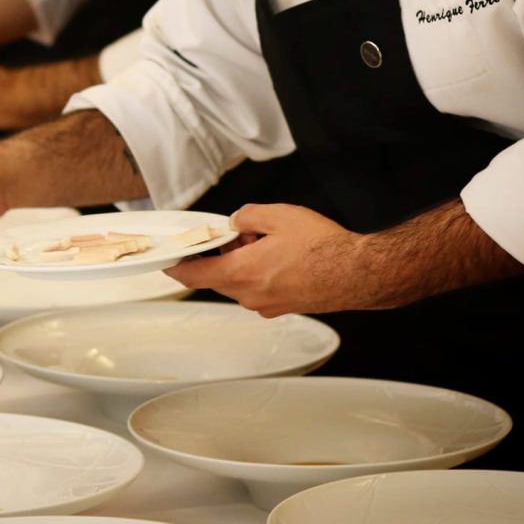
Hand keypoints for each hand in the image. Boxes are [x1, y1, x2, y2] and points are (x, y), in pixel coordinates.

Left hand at [164, 203, 366, 315]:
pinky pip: (256, 288)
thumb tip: (236, 223)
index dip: (175, 268)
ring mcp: (266, 305)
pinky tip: (278, 256)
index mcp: (242, 273)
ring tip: (266, 241)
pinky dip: (257, 271)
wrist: (358, 274)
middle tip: (238, 233)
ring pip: (238, 281)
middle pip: (216, 277)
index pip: (194, 275)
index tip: (166, 261)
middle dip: (220, 254)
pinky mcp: (282, 307)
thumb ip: (246, 216)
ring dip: (241, 262)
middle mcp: (250, 295)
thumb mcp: (277, 215)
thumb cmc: (322, 248)